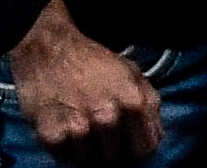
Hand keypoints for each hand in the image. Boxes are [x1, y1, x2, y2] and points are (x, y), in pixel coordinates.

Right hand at [8, 0, 161, 164]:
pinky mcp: (51, 137)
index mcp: (132, 102)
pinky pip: (65, 160)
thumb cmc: (93, 61)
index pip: (146, 149)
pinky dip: (67, 150)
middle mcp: (107, 118)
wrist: (49, 51)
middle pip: (118, 160)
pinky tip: (66, 129)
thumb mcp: (131, 73)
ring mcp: (78, 129)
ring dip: (89, 151)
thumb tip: (157, 134)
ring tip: (84, 129)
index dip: (140, 149)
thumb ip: (149, 103)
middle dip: (115, 151)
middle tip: (105, 138)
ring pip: (91, 163)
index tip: (132, 145)